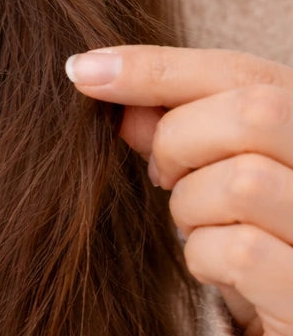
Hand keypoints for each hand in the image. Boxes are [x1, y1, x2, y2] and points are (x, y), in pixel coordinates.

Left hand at [66, 44, 292, 335]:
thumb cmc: (254, 245)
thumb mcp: (214, 179)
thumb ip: (173, 130)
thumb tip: (100, 79)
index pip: (241, 73)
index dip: (156, 68)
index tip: (81, 72)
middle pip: (251, 114)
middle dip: (179, 142)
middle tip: (163, 175)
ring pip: (240, 183)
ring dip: (191, 207)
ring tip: (198, 225)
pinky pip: (240, 252)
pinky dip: (205, 257)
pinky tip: (213, 267)